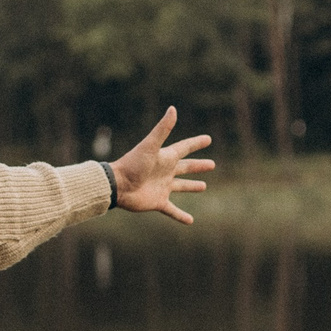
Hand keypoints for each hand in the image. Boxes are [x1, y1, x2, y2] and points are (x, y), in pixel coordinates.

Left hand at [108, 107, 213, 224]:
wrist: (118, 185)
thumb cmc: (133, 164)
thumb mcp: (150, 146)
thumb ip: (162, 129)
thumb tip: (173, 109)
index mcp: (165, 157)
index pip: (184, 148)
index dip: (196, 143)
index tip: (208, 139)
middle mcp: (165, 171)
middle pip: (185, 167)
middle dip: (198, 166)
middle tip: (211, 164)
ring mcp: (162, 187)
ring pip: (181, 186)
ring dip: (192, 186)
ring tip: (203, 186)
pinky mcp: (158, 202)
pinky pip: (172, 210)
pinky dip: (181, 216)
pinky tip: (190, 221)